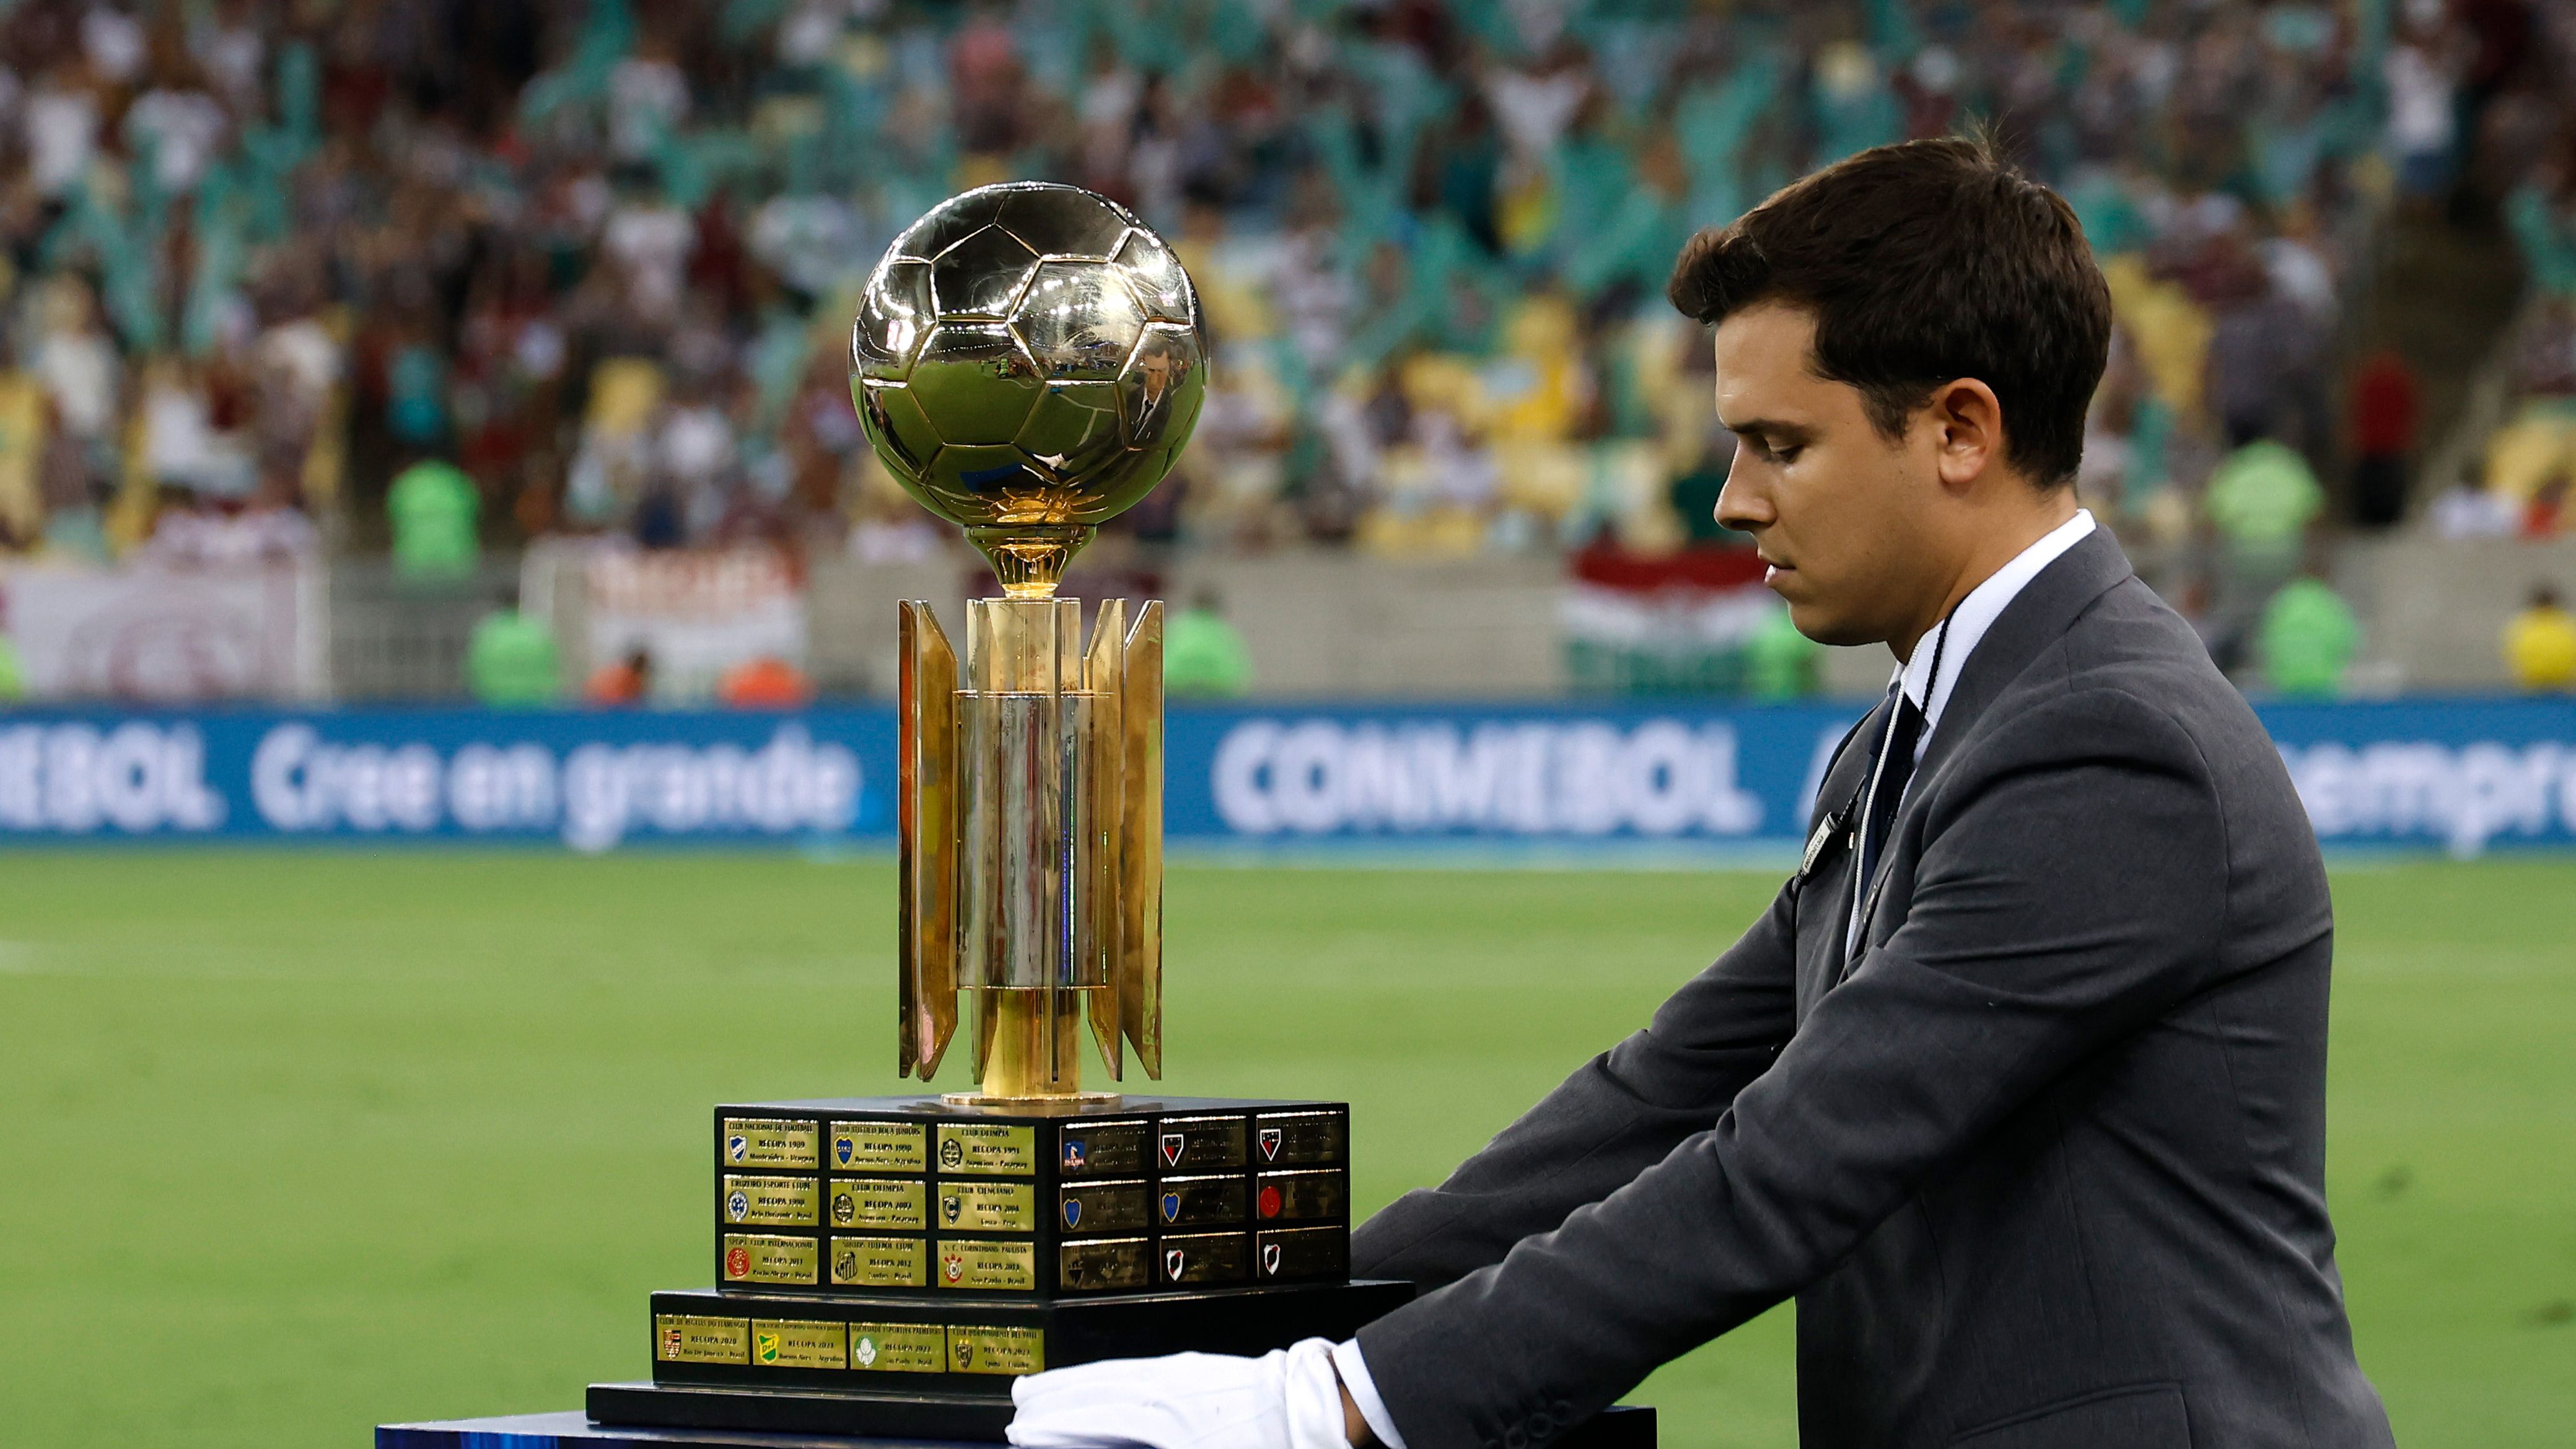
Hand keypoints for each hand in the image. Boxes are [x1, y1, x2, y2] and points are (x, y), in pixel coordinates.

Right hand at [1008, 1338, 1349, 1448]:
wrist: (1317, 1409)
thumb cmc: (1269, 1447)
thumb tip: (1114, 1441)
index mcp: (1163, 1417)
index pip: (1092, 1419)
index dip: (1054, 1426)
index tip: (1021, 1431)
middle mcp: (1165, 1388)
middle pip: (1096, 1390)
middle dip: (1054, 1398)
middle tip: (1019, 1401)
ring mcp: (1180, 1373)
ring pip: (1114, 1375)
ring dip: (1077, 1381)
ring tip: (1046, 1387)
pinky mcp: (1196, 1368)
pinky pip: (1137, 1369)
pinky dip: (1108, 1374)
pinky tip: (1104, 1381)